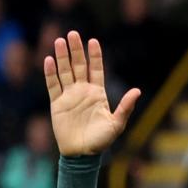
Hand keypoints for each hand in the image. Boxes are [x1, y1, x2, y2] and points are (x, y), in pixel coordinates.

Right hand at [44, 31, 140, 156]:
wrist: (82, 154)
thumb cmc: (101, 141)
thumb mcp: (117, 124)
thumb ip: (125, 107)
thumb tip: (137, 91)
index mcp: (97, 94)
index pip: (96, 69)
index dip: (94, 56)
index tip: (93, 40)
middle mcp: (83, 91)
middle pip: (78, 66)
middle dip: (76, 50)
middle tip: (73, 33)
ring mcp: (69, 96)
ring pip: (64, 72)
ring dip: (62, 56)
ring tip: (60, 41)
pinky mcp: (57, 104)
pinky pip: (53, 85)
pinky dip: (50, 73)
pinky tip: (49, 60)